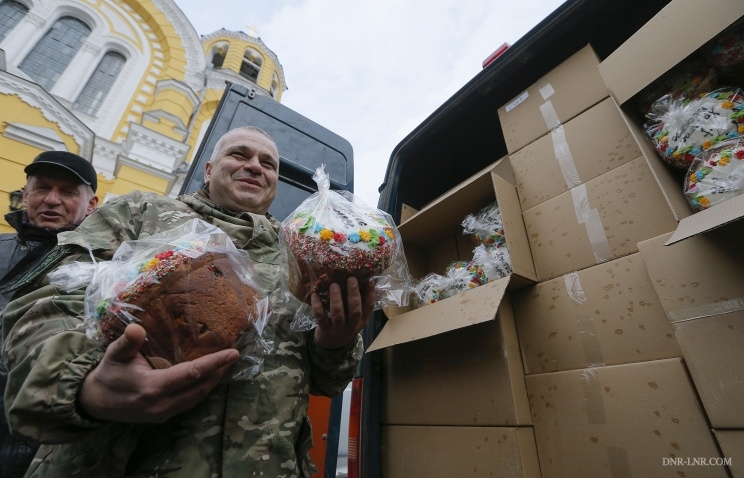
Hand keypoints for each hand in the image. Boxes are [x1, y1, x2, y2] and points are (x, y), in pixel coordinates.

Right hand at [78, 324, 238, 422]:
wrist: (95, 403)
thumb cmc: (108, 374)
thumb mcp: (114, 355)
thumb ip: (127, 342)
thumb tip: (137, 328)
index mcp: (152, 388)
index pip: (191, 374)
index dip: (214, 363)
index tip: (233, 352)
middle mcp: (162, 405)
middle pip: (200, 387)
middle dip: (220, 371)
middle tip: (234, 354)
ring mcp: (164, 413)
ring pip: (197, 397)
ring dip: (214, 380)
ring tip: (227, 363)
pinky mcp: (164, 416)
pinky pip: (190, 401)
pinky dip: (203, 388)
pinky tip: (210, 376)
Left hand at [312, 277, 374, 348]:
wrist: (333, 346)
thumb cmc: (346, 325)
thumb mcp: (356, 318)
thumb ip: (361, 303)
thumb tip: (368, 282)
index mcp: (362, 320)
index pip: (369, 307)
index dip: (370, 294)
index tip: (369, 280)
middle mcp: (351, 325)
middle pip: (355, 311)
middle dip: (353, 294)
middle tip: (351, 278)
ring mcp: (338, 328)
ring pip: (338, 315)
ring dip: (336, 299)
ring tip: (334, 285)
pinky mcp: (325, 329)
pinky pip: (321, 317)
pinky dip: (317, 306)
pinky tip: (315, 295)